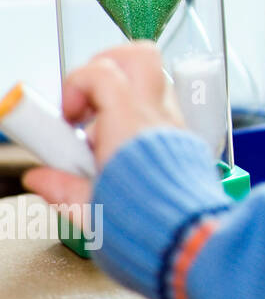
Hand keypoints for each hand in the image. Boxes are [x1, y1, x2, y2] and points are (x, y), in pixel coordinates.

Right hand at [22, 41, 185, 210]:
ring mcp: (176, 127)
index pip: (102, 73)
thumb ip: (63, 187)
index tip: (66, 118)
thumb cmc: (147, 225)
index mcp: (131, 125)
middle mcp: (158, 118)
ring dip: (124, 95)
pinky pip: (163, 111)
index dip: (76, 84)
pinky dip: (139, 117)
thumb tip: (40, 177)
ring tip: (101, 129)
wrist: (191, 240)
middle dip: (107, 64)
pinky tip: (122, 147)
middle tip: (87, 96)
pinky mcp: (186, 141)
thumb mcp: (90, 208)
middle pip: (140, 57)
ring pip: (154, 83)